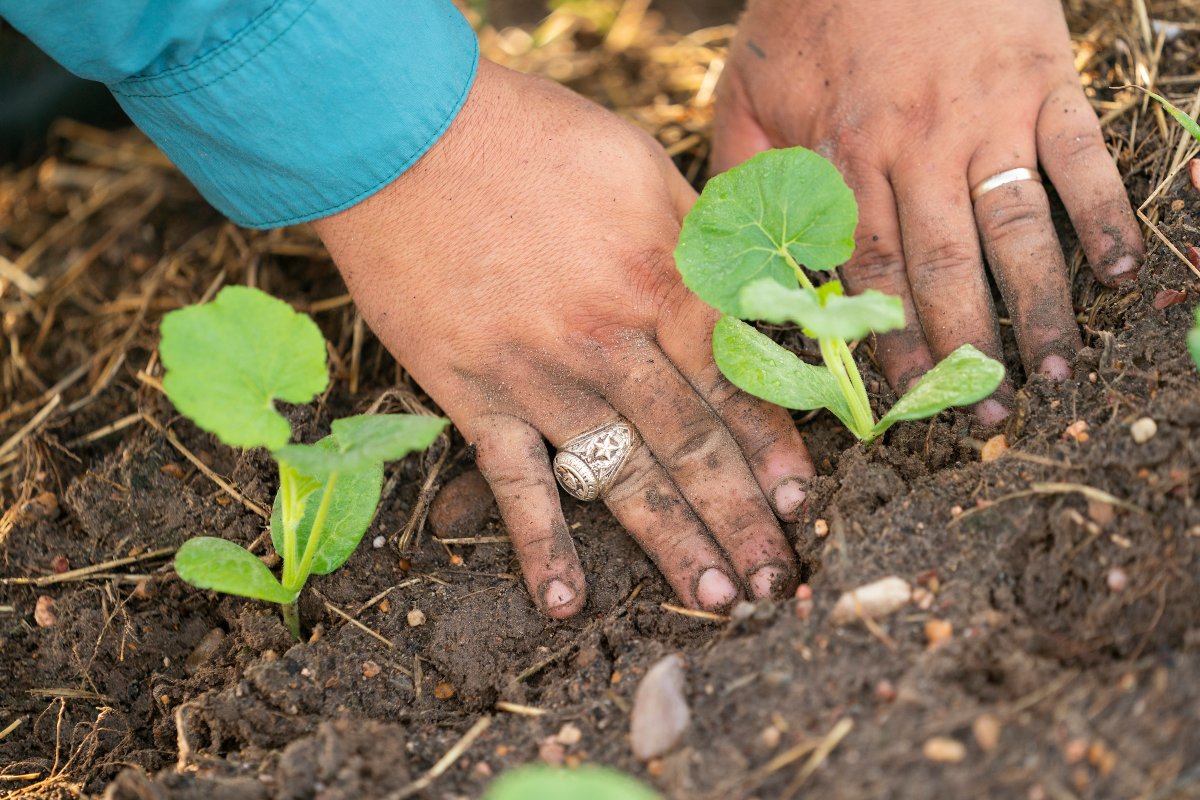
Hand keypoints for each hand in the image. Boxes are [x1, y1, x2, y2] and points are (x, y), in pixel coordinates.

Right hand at [313, 60, 811, 617]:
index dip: (774, 445)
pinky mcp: (473, 394)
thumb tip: (744, 293)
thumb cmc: (528, 138)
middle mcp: (611, 341)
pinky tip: (566, 602)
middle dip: (743, 515)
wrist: (403, 134)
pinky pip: (516, 481)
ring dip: (672, 544)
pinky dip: (540, 544)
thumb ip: (693, 242)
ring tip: (716, 601)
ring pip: (623, 476)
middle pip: (693, 443)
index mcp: (660, 278)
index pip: (735, 380)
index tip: (802, 500)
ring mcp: (541, 376)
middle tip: (777, 580)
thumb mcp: (639, 168)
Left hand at [713, 0, 1142, 420]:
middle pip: (945, 267)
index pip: (870, 270)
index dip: (888, 341)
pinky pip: (1081, 157)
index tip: (902, 399)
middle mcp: (919, 146)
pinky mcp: (1044, 82)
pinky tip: (1121, 272)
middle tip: (981, 417)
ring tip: (1052, 374)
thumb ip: (744, 178)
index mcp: (844, 155)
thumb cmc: (809, 12)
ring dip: (1037, 306)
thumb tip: (737, 261)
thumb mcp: (747, 92)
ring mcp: (989, 115)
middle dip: (963, 349)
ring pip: (1016, 229)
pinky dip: (1104, 214)